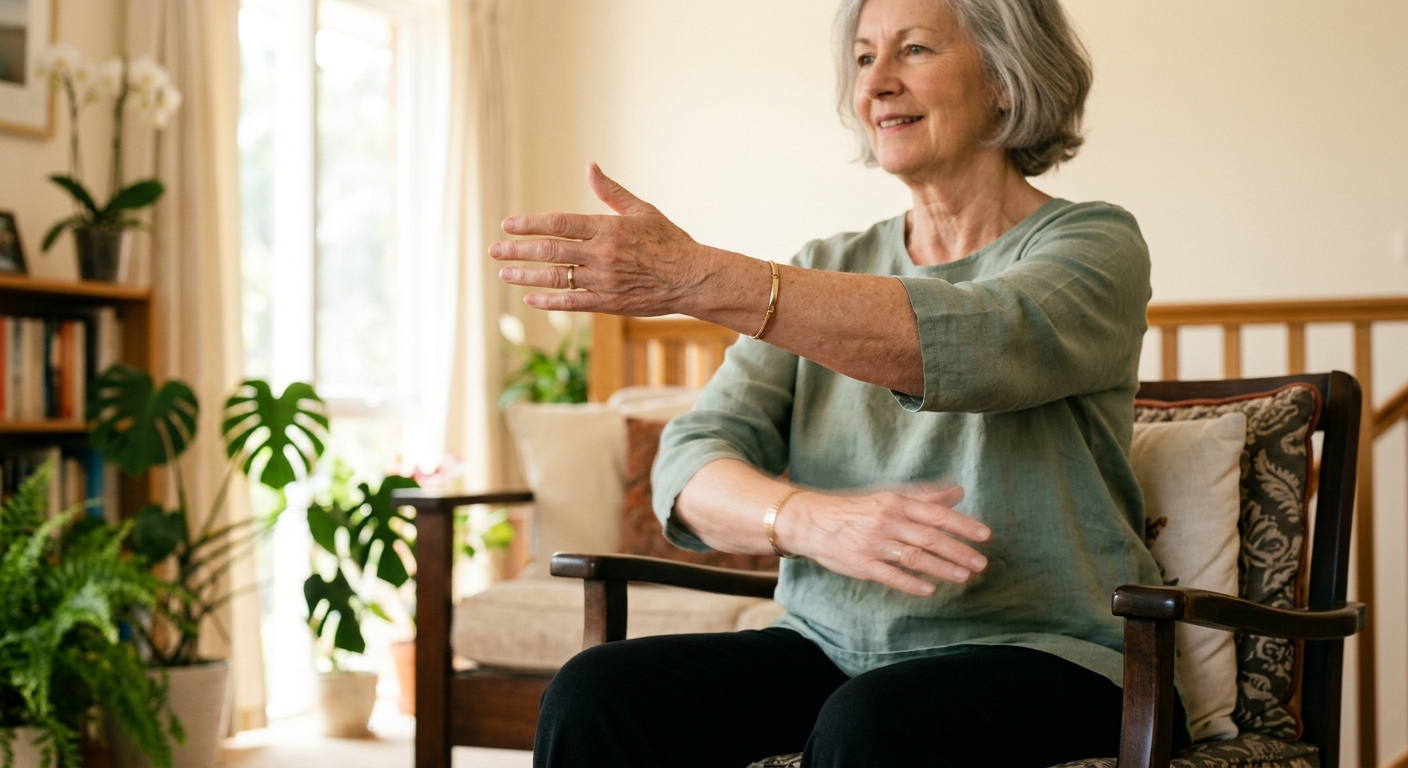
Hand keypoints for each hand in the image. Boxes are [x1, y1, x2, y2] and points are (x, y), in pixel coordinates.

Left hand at [491, 163, 739, 315]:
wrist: (692, 278)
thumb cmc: (669, 241)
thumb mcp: (642, 210)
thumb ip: (612, 192)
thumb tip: (590, 167)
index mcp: (608, 228)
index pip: (559, 223)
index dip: (530, 224)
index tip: (508, 225)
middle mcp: (601, 255)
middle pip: (550, 251)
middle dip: (518, 250)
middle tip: (494, 250)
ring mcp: (603, 281)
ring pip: (556, 278)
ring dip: (526, 276)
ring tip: (504, 273)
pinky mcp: (608, 303)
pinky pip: (572, 302)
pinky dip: (549, 300)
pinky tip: (530, 298)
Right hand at [774, 485, 990, 596]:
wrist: (812, 522)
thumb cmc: (856, 509)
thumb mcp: (889, 497)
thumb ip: (925, 496)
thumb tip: (957, 491)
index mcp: (895, 503)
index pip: (936, 514)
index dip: (962, 525)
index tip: (984, 536)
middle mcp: (886, 522)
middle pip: (929, 537)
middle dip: (958, 551)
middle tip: (981, 562)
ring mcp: (873, 544)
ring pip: (914, 557)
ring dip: (941, 568)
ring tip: (963, 577)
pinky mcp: (861, 565)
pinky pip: (891, 576)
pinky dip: (911, 583)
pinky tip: (930, 589)